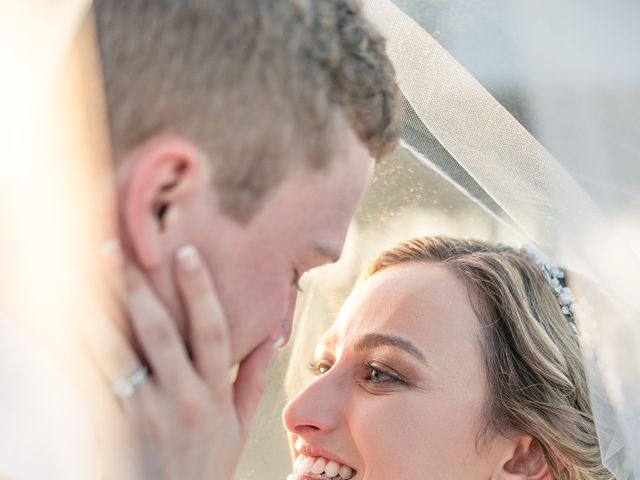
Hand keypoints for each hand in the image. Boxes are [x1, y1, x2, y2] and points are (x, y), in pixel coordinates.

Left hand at [85, 243, 275, 478]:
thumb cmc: (209, 465)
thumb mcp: (241, 427)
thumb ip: (254, 380)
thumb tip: (270, 337)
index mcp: (215, 394)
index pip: (212, 332)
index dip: (199, 290)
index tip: (186, 253)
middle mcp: (183, 399)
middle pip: (160, 333)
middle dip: (140, 288)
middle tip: (121, 248)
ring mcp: (147, 413)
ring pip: (120, 353)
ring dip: (103, 309)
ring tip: (90, 274)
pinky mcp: (118, 426)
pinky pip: (98, 381)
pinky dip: (85, 348)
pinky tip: (74, 318)